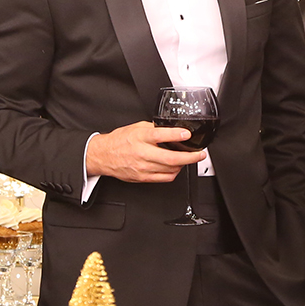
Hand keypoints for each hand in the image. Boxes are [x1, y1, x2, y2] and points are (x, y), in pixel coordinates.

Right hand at [85, 121, 204, 182]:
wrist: (104, 156)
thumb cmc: (119, 141)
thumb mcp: (136, 127)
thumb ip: (154, 128)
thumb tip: (171, 129)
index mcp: (141, 137)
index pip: (161, 136)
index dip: (176, 135)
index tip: (187, 134)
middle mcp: (143, 153)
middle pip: (171, 158)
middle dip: (190, 157)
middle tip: (200, 154)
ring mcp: (143, 167)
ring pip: (170, 170)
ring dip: (183, 165)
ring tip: (187, 159)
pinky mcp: (143, 177)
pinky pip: (164, 178)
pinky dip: (173, 173)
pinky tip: (175, 167)